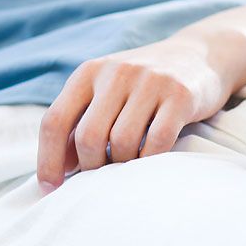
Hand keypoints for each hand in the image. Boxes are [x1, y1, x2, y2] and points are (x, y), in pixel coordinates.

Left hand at [35, 36, 232, 191]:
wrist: (198, 56)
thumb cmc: (140, 86)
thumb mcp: (104, 93)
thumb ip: (79, 124)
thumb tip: (57, 169)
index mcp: (87, 73)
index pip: (55, 121)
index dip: (47, 160)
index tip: (50, 189)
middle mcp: (115, 73)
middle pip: (88, 137)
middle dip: (90, 166)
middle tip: (100, 176)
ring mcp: (149, 82)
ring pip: (121, 142)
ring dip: (121, 165)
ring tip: (126, 164)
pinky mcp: (180, 95)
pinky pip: (157, 142)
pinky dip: (149, 160)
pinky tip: (149, 159)